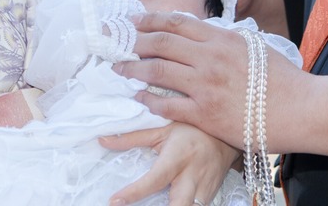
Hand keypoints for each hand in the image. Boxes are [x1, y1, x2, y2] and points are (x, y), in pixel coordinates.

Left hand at [101, 122, 238, 205]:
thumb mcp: (162, 128)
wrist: (224, 134)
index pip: (155, 178)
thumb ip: (133, 137)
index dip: (135, 192)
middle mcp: (192, 175)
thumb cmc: (191, 129)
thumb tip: (103, 141)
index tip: (115, 201)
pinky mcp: (211, 195)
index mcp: (178, 157)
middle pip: (181, 205)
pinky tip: (172, 205)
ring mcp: (204, 187)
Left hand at [119, 12, 327, 165]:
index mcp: (222, 38)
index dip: (151, 20)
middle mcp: (209, 57)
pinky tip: (138, 97)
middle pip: (161, 43)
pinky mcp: (205, 113)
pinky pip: (167, 105)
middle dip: (134, 41)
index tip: (133, 22)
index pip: (177, 23)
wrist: (300, 108)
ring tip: (118, 69)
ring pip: (158, 72)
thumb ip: (227, 40)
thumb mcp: (253, 47)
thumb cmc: (282, 79)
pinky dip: (149, 100)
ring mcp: (205, 85)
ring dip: (133, 69)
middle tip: (114, 42)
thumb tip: (208, 33)